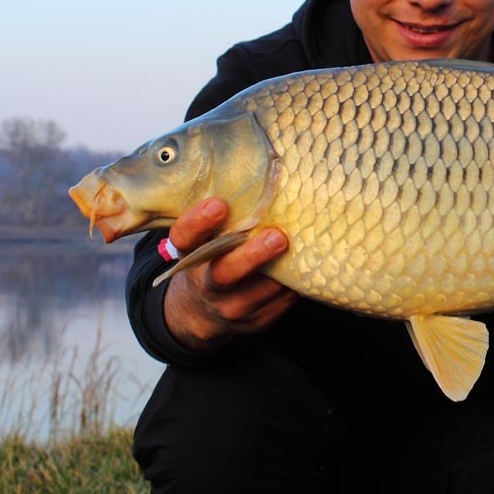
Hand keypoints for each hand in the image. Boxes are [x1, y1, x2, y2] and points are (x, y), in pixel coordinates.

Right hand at [162, 197, 297, 351]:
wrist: (204, 309)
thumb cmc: (214, 255)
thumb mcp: (206, 237)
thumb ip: (223, 216)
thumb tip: (262, 173)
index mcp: (191, 254)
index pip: (185, 238)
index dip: (198, 222)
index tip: (218, 205)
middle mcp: (206, 283)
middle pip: (226, 273)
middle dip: (252, 256)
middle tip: (277, 236)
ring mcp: (232, 307)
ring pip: (259, 293)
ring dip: (281, 272)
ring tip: (301, 250)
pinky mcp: (257, 320)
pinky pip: (280, 303)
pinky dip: (294, 286)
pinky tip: (308, 265)